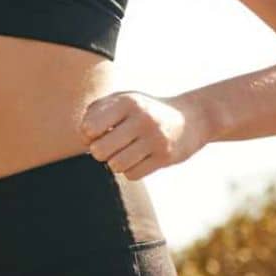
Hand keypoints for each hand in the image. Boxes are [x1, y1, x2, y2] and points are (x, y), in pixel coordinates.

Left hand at [79, 92, 205, 179]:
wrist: (191, 118)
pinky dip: (131, 170)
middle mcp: (142, 118)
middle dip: (100, 153)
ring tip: (125, 153)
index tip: (99, 133)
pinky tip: (140, 159)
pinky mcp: (165, 157)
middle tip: (109, 147)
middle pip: (100, 151)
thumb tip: (84, 136)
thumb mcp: (123, 100)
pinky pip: (133, 175)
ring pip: (116, 165)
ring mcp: (155, 138)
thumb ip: (96, 111)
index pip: (89, 127)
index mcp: (127, 101)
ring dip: (116, 163)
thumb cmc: (146, 111)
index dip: (87, 135)